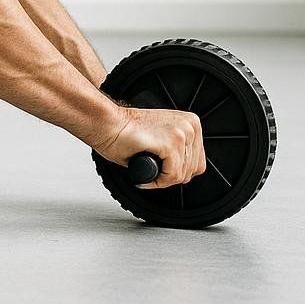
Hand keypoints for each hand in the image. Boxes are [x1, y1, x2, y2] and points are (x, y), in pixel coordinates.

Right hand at [90, 104, 206, 188]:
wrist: (106, 123)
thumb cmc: (124, 131)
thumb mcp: (161, 137)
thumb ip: (177, 149)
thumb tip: (183, 170)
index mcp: (190, 122)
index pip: (198, 161)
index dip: (178, 171)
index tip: (162, 169)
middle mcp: (189, 125)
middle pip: (192, 170)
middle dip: (170, 176)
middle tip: (152, 172)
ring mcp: (181, 133)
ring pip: (182, 174)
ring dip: (162, 179)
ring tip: (147, 171)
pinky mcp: (171, 143)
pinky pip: (172, 175)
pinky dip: (158, 181)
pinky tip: (145, 172)